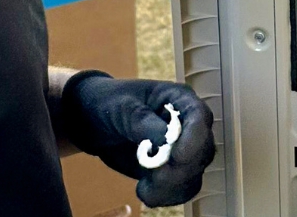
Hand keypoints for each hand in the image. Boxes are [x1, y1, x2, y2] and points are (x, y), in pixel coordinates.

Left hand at [63, 73, 215, 206]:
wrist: (93, 121)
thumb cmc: (110, 103)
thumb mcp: (122, 107)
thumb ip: (143, 122)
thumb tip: (164, 139)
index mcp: (179, 100)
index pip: (200, 117)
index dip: (195, 138)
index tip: (178, 156)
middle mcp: (187, 125)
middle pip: (202, 151)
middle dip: (181, 169)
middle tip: (155, 176)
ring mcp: (182, 149)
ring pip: (194, 174)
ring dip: (172, 187)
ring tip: (144, 188)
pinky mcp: (171, 170)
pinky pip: (180, 189)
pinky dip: (165, 196)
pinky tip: (144, 192)